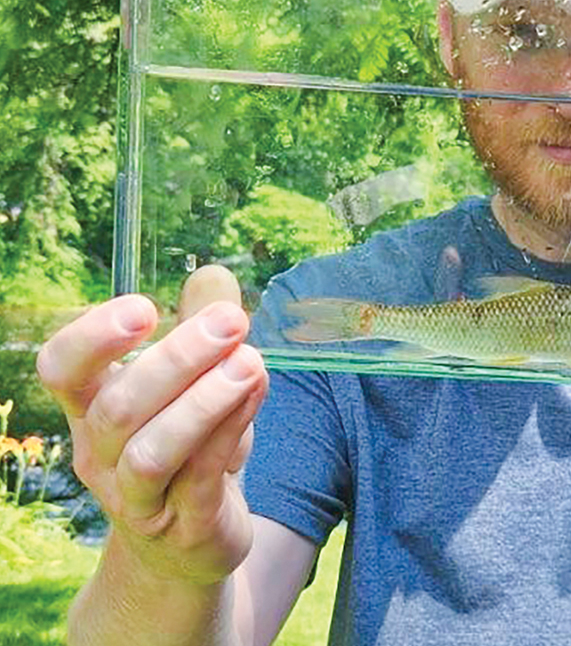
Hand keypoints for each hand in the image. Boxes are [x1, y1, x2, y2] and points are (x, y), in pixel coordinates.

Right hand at [36, 265, 267, 585]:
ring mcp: (139, 498)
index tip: (145, 307)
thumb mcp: (191, 385)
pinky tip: (257, 391)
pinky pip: (200, 478)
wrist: (188, 546)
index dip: (92, 338)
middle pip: (117, 407)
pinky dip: (229, 431)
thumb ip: (198, 327)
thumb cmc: (187, 449)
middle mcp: (102, 456)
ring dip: (204, 402)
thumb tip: (212, 274)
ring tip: (250, 361)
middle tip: (230, 320)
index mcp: (91, 411)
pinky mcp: (186, 526)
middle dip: (176, 359)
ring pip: (152, 451)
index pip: (62, 371)